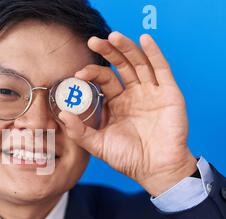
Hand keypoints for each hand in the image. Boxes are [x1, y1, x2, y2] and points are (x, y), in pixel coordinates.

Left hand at [59, 32, 196, 196]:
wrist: (155, 170)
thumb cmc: (128, 158)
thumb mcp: (98, 145)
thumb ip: (79, 131)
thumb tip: (61, 114)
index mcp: (117, 103)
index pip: (105, 80)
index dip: (92, 73)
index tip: (79, 73)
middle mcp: (134, 94)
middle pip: (121, 66)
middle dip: (108, 52)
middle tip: (93, 41)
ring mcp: (152, 92)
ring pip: (139, 63)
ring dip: (127, 48)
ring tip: (114, 36)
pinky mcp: (169, 94)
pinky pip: (162, 70)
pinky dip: (154, 53)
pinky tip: (145, 40)